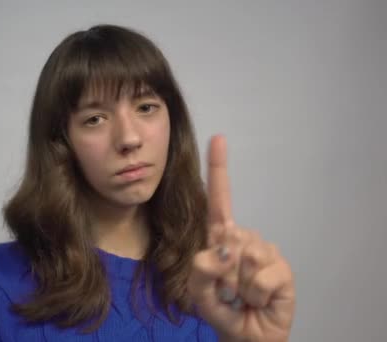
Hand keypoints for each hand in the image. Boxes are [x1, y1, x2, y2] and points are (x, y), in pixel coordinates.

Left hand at [187, 135, 295, 341]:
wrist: (247, 334)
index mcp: (220, 237)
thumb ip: (200, 271)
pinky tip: (258, 299)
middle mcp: (243, 238)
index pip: (219, 199)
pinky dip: (255, 293)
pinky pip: (261, 276)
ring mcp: (264, 251)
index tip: (218, 138)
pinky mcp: (281, 268)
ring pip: (243, 258)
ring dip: (237, 285)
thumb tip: (221, 251)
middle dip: (220, 272)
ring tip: (242, 295)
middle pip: (227, 237)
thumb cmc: (221, 309)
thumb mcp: (198, 293)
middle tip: (226, 290)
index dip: (218, 170)